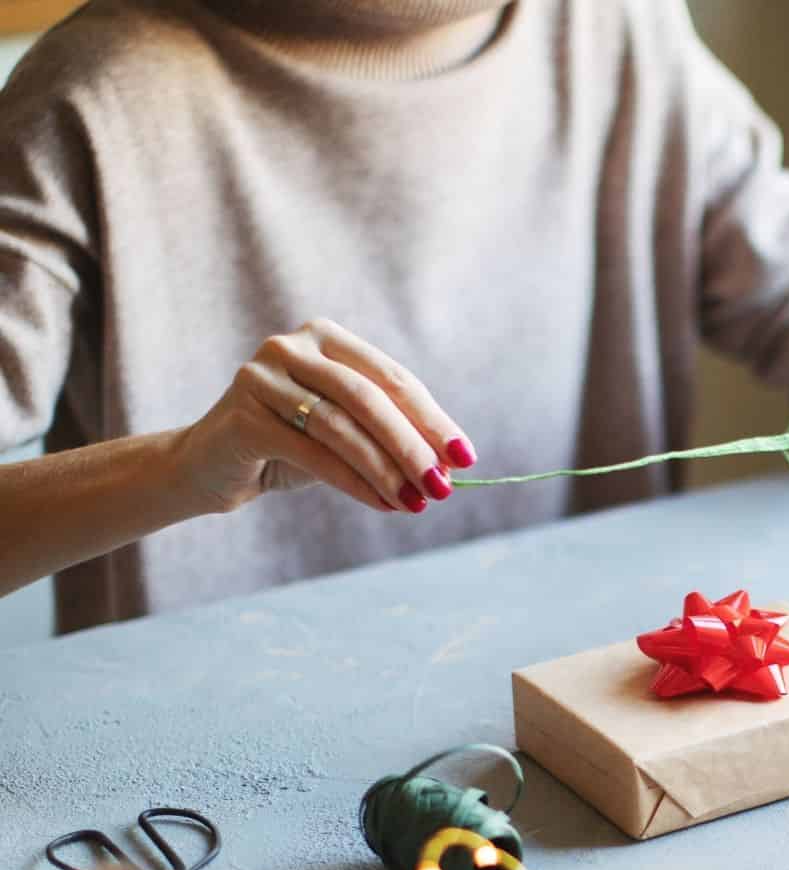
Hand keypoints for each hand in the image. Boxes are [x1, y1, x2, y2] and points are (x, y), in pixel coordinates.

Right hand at [178, 319, 475, 515]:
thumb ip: (391, 436)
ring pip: (342, 427)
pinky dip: (354, 482)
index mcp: (326, 336)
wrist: (212, 466)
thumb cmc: (291, 445)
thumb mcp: (346, 433)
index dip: (433, 419)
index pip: (393, 378)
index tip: (465, 457)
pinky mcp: (244, 415)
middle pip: (370, 399)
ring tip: (417, 502)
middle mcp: (293, 345)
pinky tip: (383, 504)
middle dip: (414, 447)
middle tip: (444, 487)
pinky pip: (313, 453)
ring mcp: (263, 376)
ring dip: (387, 470)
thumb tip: (451, 465)